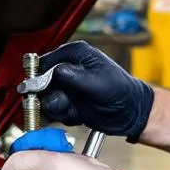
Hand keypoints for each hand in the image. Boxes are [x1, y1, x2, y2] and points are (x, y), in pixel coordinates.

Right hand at [31, 41, 153, 141]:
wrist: (131, 112)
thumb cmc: (121, 91)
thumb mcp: (96, 81)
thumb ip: (71, 76)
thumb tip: (51, 71)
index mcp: (76, 53)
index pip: (45, 62)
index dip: (39, 76)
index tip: (37, 89)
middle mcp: (68, 68)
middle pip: (41, 82)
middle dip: (49, 97)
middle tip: (62, 103)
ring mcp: (67, 86)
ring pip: (47, 99)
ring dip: (58, 108)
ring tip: (73, 110)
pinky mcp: (68, 102)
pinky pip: (55, 111)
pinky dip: (64, 116)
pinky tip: (77, 115)